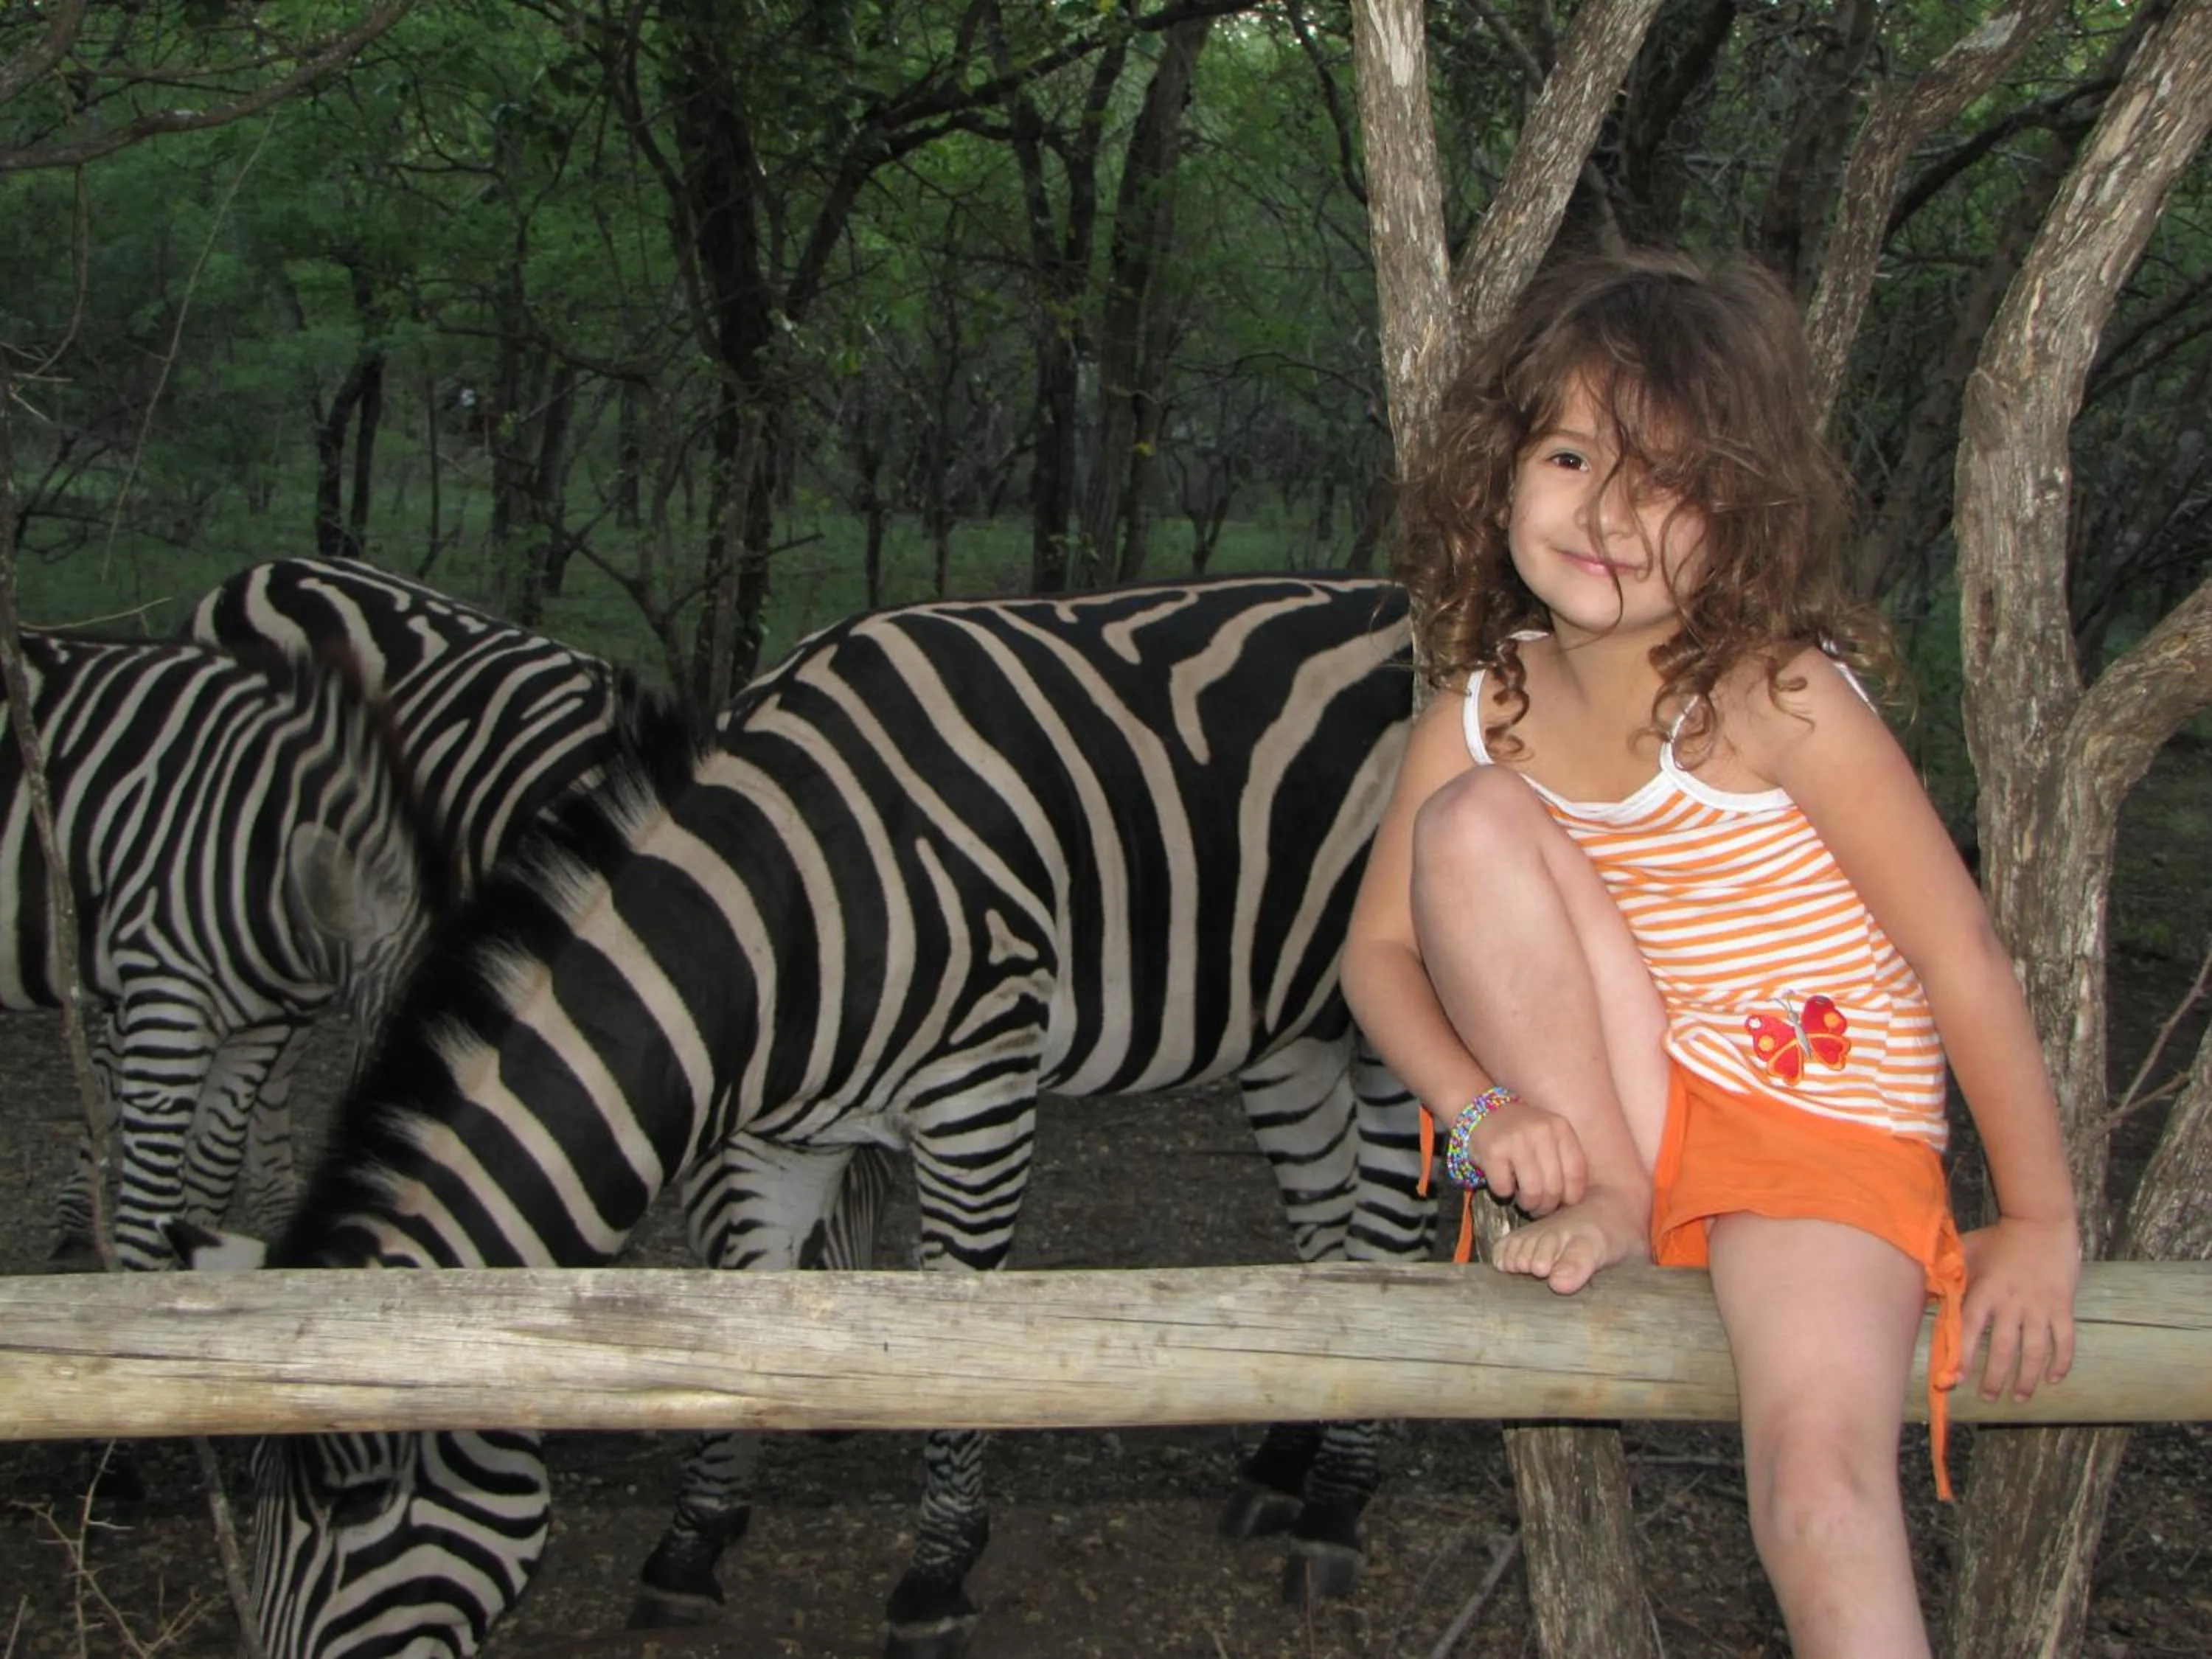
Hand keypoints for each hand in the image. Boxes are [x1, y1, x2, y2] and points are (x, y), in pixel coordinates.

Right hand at [1468, 1099, 1587, 1216]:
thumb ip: (1565, 1160)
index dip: (1572, 1197)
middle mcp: (1541, 1131)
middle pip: (1554, 1187)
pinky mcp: (1493, 1150)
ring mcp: (1516, 1139)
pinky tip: (1504, 1184)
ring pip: (1532, 1191)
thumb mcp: (1552, 1135)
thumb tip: (1571, 1200)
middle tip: (1539, 1207)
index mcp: (1560, 1127)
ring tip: (1524, 1201)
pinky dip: (1504, 1193)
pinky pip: (1504, 1188)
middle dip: (1547, 1206)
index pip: (1576, 1173)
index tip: (1563, 1203)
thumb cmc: (1524, 1132)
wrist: (1485, 1112)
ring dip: (1528, 1204)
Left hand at [1959, 1214, 2080, 1401]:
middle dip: (1995, 1379)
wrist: (2040, 1222)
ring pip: (2034, 1353)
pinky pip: (2065, 1341)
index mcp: (1983, 1292)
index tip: (1953, 1381)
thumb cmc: (1998, 1239)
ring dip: (2027, 1379)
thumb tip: (1923, 1291)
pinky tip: (2054, 1378)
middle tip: (1989, 1397)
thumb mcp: (1965, 1251)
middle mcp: (2011, 1303)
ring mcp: (2039, 1307)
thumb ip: (1947, 1273)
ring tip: (2019, 1397)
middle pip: (2003, 1350)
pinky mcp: (2062, 1306)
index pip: (1968, 1331)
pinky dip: (2061, 1363)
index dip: (1961, 1357)